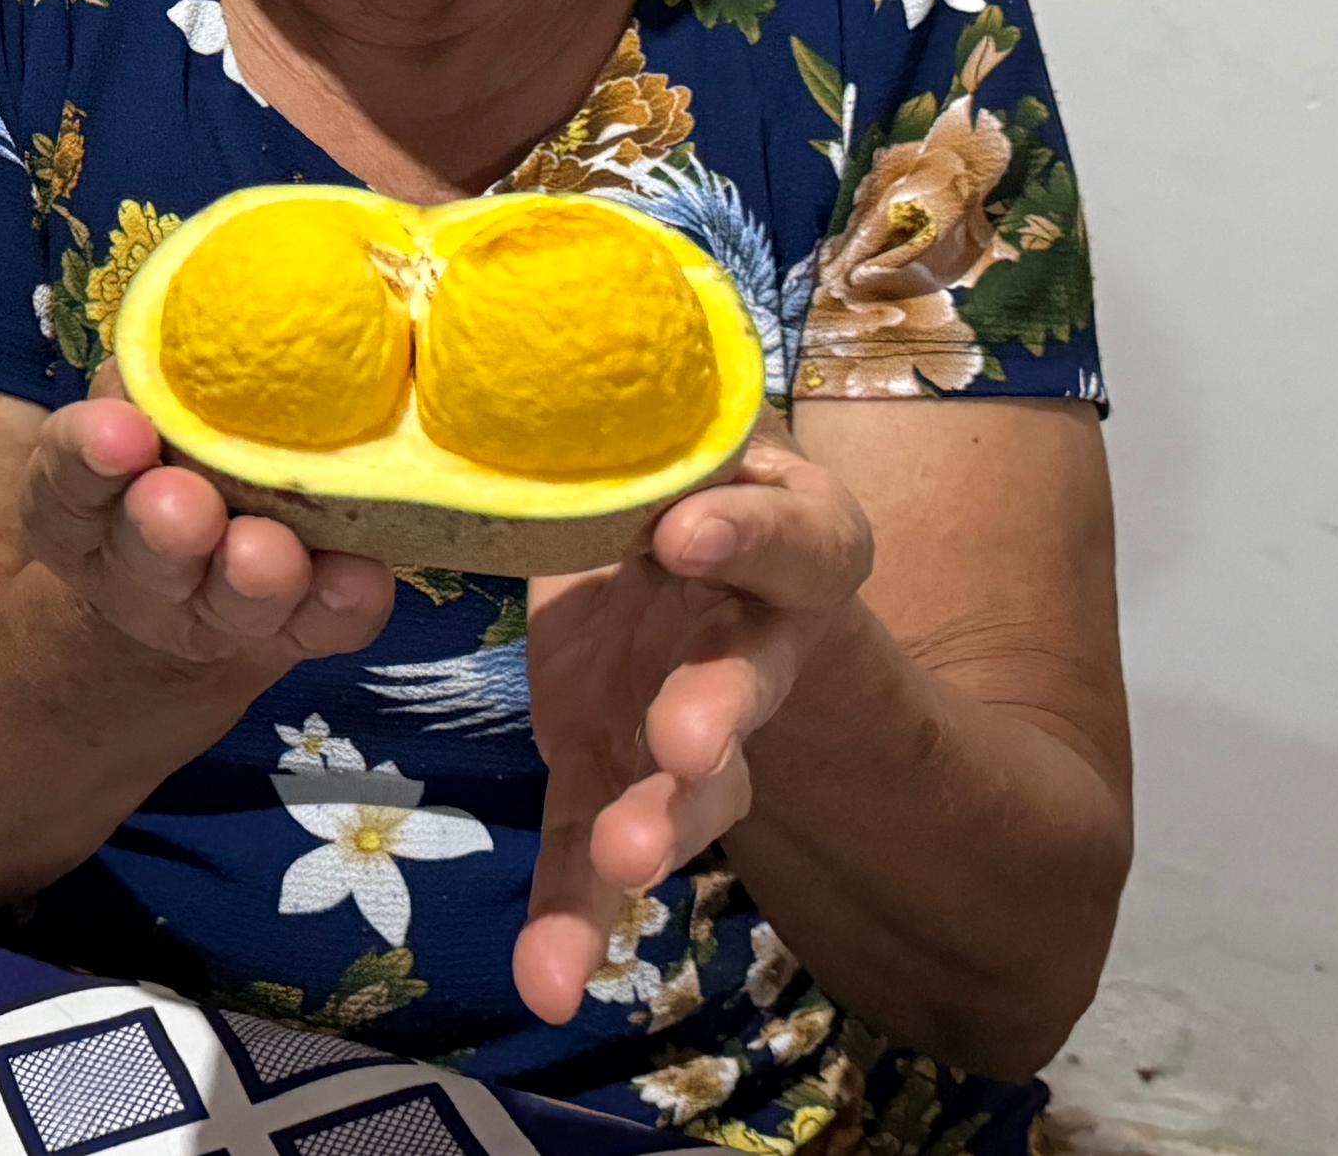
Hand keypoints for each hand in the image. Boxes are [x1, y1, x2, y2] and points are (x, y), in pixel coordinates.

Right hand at [18, 364, 395, 669]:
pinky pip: (324, 625)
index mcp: (81, 508)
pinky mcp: (297, 630)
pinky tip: (359, 577)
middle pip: (149, 557)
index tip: (121, 432)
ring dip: (254, 578)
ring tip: (269, 554)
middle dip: (168, 531)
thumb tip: (191, 318)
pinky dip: (340, 602)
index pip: (66, 486)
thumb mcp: (130, 409)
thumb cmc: (163, 454)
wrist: (195, 575)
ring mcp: (217, 610)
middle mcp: (140, 570)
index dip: (89, 457)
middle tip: (185, 506)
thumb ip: (149, 378)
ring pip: (234, 601)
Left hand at [511, 435, 876, 1024]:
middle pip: (748, 677)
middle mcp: (759, 634)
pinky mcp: (627, 773)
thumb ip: (638, 429)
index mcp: (786, 531)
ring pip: (698, 782)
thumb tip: (557, 356)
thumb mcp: (671, 430)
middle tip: (688, 743)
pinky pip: (602, 846)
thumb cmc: (672, 463)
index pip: (786, 528)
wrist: (674, 539)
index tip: (687, 532)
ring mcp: (698, 718)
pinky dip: (575, 917)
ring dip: (666, 824)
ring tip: (632, 864)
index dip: (745, 530)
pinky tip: (550, 981)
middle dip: (717, 712)